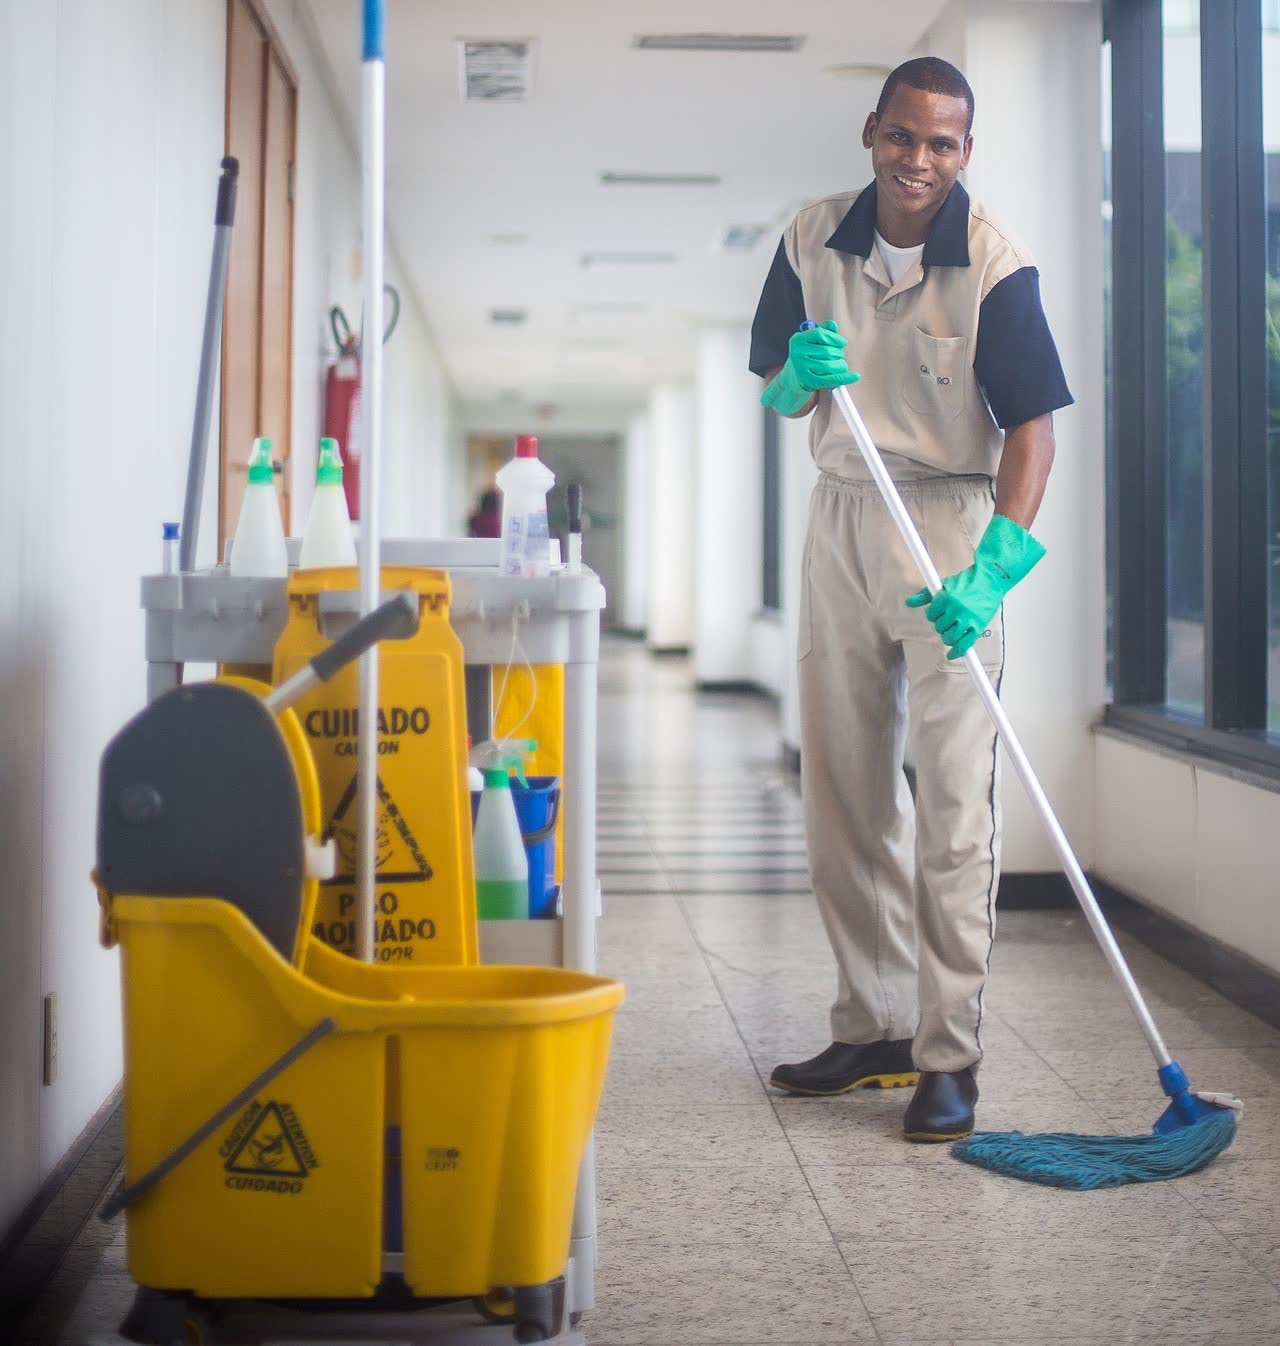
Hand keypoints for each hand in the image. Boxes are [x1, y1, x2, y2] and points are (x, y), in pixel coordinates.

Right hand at [761, 320, 858, 413]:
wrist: (792, 379)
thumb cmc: (804, 357)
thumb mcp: (809, 341)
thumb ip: (822, 330)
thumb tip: (833, 326)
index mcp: (797, 340)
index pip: (821, 334)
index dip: (835, 338)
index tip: (842, 342)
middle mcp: (798, 354)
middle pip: (828, 351)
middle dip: (838, 353)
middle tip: (838, 356)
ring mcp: (802, 369)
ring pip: (830, 365)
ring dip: (841, 365)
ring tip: (839, 365)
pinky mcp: (809, 382)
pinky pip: (831, 379)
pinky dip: (845, 378)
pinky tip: (855, 376)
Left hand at [906, 514, 1045, 658]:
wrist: (990, 580)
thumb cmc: (967, 582)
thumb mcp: (944, 584)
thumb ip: (925, 595)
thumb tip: (909, 602)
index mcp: (946, 598)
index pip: (931, 615)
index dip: (933, 615)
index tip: (939, 613)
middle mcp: (956, 609)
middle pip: (939, 627)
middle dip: (941, 625)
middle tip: (948, 620)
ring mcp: (967, 619)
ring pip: (949, 638)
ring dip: (948, 637)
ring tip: (951, 631)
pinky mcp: (978, 626)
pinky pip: (964, 645)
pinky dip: (957, 652)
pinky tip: (952, 655)